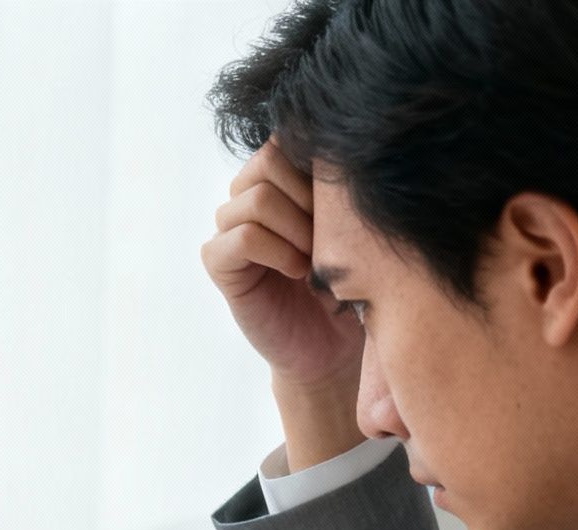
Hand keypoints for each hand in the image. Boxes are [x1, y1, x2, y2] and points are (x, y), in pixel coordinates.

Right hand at [201, 137, 362, 394]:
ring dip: (297, 230)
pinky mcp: (220, 262)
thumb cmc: (354, 284)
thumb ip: (344, 186)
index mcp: (282, 175)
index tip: (348, 206)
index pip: (290, 134)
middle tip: (333, 237)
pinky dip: (277, 253)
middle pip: (270, 159)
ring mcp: (231, 226)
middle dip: (310, 198)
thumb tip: (355, 145)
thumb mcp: (358, 226)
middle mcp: (250, 194)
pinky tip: (298, 273)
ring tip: (317, 260)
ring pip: (257, 199)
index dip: (322, 166)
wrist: (336, 347)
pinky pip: (242, 237)